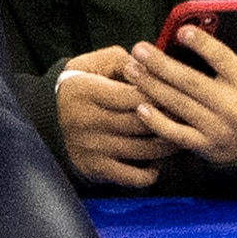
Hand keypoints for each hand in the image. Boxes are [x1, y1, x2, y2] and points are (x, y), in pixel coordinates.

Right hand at [56, 47, 178, 188]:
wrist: (46, 116)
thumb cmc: (83, 85)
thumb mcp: (94, 63)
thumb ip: (124, 60)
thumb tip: (152, 67)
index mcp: (85, 91)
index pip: (134, 95)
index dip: (161, 94)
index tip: (177, 93)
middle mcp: (85, 120)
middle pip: (142, 123)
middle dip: (171, 119)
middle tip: (190, 115)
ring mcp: (90, 147)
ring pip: (144, 150)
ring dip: (169, 145)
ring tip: (181, 134)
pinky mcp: (94, 167)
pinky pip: (133, 177)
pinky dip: (151, 172)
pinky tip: (155, 160)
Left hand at [122, 0, 236, 165]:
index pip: (224, 60)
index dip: (203, 44)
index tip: (181, 30)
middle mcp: (235, 107)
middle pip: (191, 82)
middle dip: (161, 65)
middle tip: (138, 49)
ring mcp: (219, 129)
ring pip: (179, 105)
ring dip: (151, 86)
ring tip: (130, 69)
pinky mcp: (206, 146)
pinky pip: (176, 134)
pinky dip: (156, 121)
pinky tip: (139, 105)